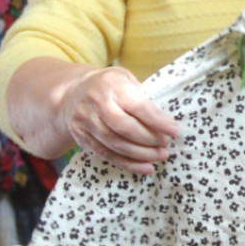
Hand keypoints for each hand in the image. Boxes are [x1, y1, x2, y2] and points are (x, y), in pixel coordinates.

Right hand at [60, 66, 177, 174]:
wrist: (71, 94)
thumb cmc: (108, 85)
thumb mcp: (125, 78)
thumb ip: (141, 95)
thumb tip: (164, 119)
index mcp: (112, 84)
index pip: (138, 106)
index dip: (157, 121)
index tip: (174, 130)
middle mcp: (96, 103)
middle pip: (125, 127)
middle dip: (149, 139)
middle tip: (166, 144)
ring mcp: (86, 122)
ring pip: (115, 144)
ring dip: (141, 154)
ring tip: (160, 156)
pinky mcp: (81, 138)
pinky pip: (106, 154)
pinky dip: (127, 163)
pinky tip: (144, 167)